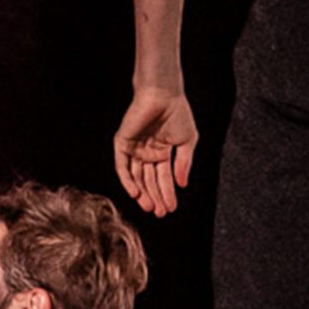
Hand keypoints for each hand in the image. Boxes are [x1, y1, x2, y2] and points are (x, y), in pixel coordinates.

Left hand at [113, 85, 197, 216]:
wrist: (164, 96)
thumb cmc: (178, 114)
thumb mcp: (187, 143)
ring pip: (136, 177)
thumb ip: (183, 164)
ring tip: (150, 207)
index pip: (163, 178)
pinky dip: (127, 181)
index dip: (167, 194)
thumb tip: (182, 185)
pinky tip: (136, 194)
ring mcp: (134, 149)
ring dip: (143, 193)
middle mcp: (147, 153)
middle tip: (160, 213)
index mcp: (162, 152)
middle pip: (149, 180)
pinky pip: (122, 166)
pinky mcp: (122, 143)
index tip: (171, 209)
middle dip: (155, 197)